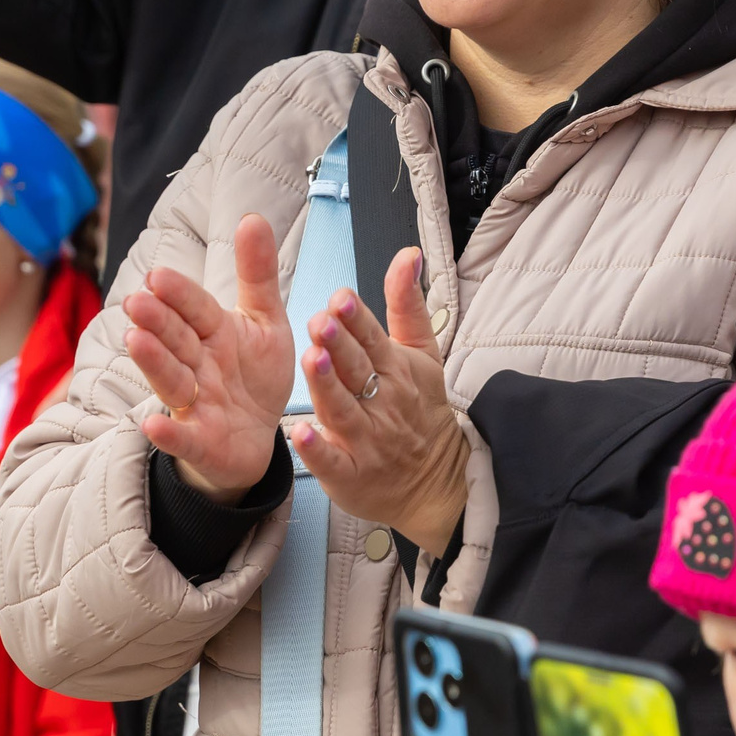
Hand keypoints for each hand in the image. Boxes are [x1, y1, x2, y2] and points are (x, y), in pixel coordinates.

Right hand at [126, 213, 293, 502]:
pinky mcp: (199, 441)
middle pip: (176, 340)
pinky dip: (167, 432)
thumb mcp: (264, 321)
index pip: (196, 309)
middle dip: (158, 321)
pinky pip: (182, 437)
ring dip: (154, 362)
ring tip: (136, 342)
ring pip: (172, 380)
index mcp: (214, 331)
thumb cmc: (254, 374)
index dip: (179, 295)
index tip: (158, 276)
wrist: (256, 437)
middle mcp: (197, 364)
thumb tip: (252, 216)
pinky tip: (151, 424)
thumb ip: (257, 273)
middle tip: (138, 302)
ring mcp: (194, 403)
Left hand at [291, 248, 466, 554]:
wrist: (435, 481)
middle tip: (321, 321)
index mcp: (396, 370)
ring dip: (327, 386)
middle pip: (358, 370)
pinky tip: (300, 432)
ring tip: (312, 360)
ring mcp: (367, 440)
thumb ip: (407, 303)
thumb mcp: (422, 353)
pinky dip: (317, 449)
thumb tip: (407, 254)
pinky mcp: (350, 474)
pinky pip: (332, 461)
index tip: (341, 299)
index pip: (375, 340)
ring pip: (343, 409)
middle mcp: (382, 402)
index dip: (358, 320)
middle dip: (340, 345)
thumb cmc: (421, 410)